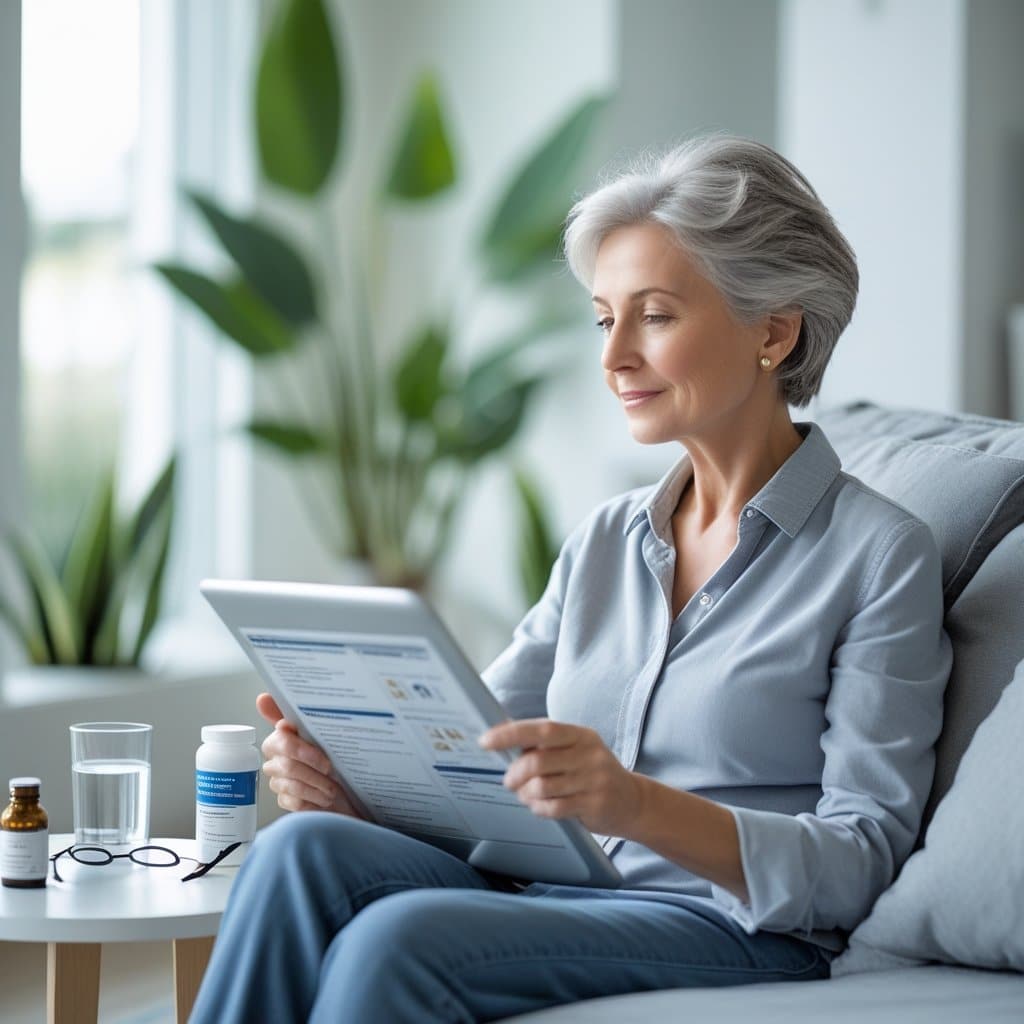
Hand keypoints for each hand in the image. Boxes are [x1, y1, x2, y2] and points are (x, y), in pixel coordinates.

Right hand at [256, 694, 364, 817]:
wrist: (345, 789)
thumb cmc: (332, 758)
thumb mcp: (322, 733)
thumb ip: (296, 716)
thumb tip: (263, 698)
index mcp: (280, 739)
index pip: (281, 741)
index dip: (301, 748)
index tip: (322, 756)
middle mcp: (275, 760)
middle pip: (288, 765)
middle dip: (314, 769)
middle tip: (331, 769)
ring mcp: (278, 782)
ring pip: (293, 785)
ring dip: (318, 785)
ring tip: (333, 786)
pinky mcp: (284, 800)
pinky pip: (295, 801)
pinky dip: (314, 800)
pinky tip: (325, 798)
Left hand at [479, 718, 643, 836]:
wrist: (633, 800)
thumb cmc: (592, 772)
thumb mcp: (576, 750)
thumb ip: (546, 745)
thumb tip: (502, 736)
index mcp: (580, 735)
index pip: (542, 730)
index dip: (511, 734)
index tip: (486, 741)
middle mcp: (589, 754)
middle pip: (538, 761)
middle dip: (515, 773)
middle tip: (508, 781)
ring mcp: (594, 779)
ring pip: (543, 786)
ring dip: (525, 793)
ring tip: (525, 795)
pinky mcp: (595, 803)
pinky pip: (554, 807)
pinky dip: (539, 808)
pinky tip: (540, 806)